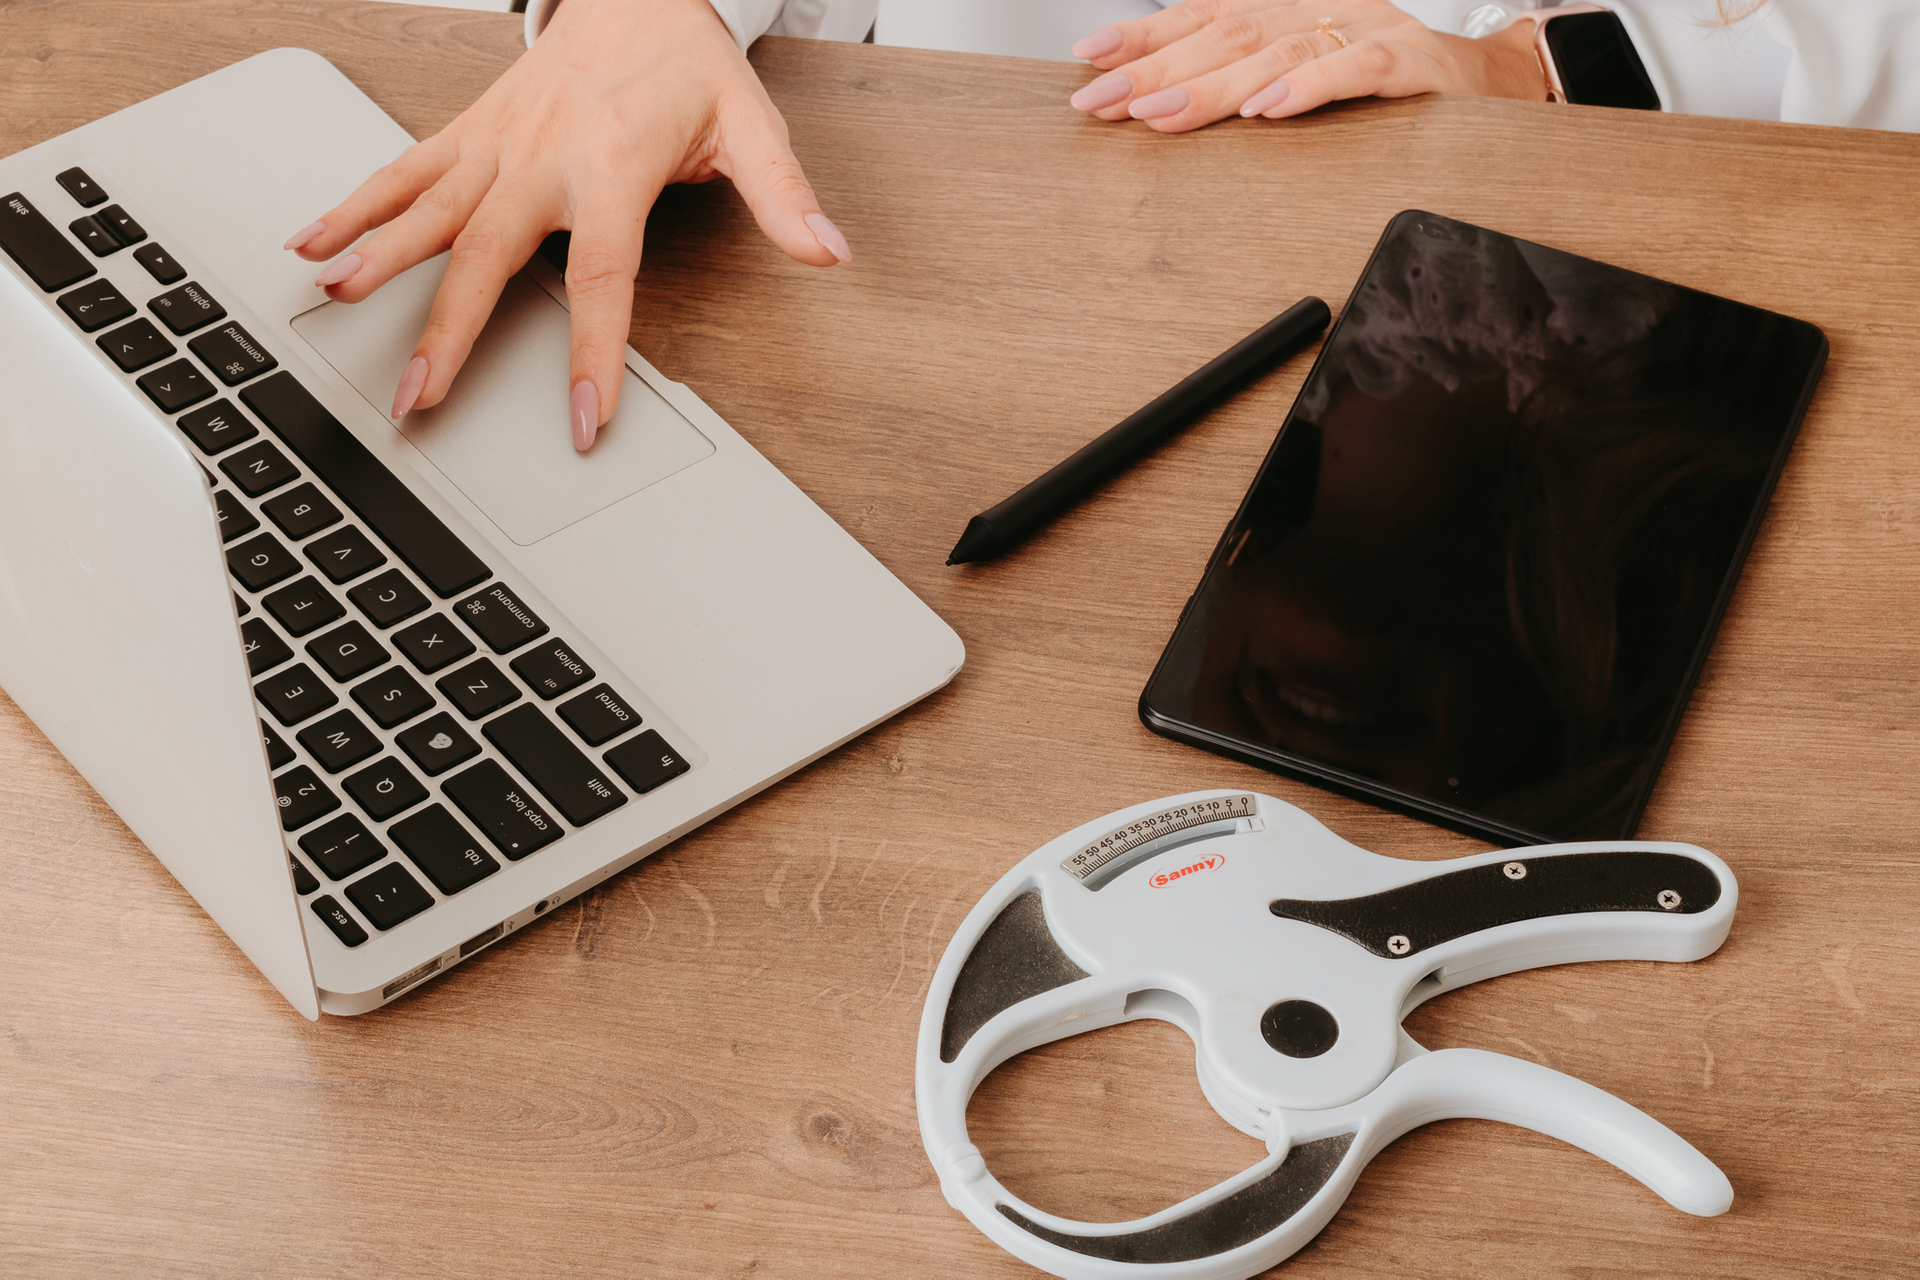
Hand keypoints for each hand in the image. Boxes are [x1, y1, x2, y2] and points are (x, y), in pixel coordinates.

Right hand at [285, 0, 850, 450]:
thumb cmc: (686, 62)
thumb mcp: (750, 124)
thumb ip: (784, 195)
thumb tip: (828, 251)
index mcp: (613, 169)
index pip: (604, 280)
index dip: (594, 354)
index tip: (584, 418)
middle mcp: (542, 159)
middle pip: (488, 256)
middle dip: (448, 330)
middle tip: (417, 394)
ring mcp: (497, 143)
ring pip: (428, 209)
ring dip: (378, 258)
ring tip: (333, 303)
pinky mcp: (468, 130)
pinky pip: (404, 169)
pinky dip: (355, 205)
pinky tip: (311, 241)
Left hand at [1066, 0, 1549, 132]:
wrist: (1487, 79)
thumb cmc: (1384, 77)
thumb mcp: (1302, 68)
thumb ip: (1238, 76)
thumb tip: (1152, 97)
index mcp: (1285, 9)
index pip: (1202, 17)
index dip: (1143, 36)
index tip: (1089, 60)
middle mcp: (1317, 10)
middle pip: (1225, 35)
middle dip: (1156, 69)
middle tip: (1105, 100)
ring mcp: (1364, 31)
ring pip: (1277, 53)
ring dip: (1214, 85)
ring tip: (1163, 112)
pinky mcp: (1409, 63)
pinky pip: (1355, 71)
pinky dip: (1309, 88)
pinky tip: (1268, 110)